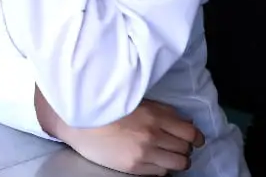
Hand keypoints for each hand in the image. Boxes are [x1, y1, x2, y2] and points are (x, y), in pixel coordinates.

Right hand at [35, 88, 203, 174]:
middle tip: (175, 145)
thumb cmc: (103, 107)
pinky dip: (161, 168)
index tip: (194, 139)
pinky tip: (152, 160)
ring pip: (178, 164)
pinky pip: (161, 173)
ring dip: (175, 160)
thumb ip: (160, 110)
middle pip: (185, 149)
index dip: (196, 137)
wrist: (75, 120)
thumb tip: (182, 121)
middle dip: (183, 148)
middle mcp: (152, 135)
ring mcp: (144, 153)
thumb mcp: (134, 101)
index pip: (190, 132)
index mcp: (154, 116)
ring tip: (165, 155)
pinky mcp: (134, 167)